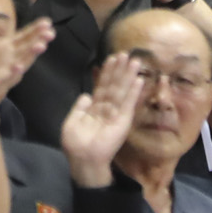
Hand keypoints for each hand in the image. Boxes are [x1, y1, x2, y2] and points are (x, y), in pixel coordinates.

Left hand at [0, 7, 54, 116]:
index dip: (35, 30)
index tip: (47, 21)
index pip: (23, 37)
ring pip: (22, 62)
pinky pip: (8, 77)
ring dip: (31, 54)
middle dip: (39, 40)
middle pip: (27, 48)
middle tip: (51, 32)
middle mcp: (10, 60)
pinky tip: (19, 66)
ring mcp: (7, 72)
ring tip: (41, 45)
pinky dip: (14, 72)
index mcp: (6, 49)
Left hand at [60, 53, 148, 185]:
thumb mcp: (73, 120)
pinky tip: (138, 80)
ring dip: (128, 76)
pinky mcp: (122, 122)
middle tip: (125, 53)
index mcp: (95, 108)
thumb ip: (80, 107)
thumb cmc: (76, 142)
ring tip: (134, 61)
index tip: (111, 58)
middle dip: (119, 69)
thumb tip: (86, 94)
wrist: (82, 159)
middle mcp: (107, 109)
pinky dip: (133, 92)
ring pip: (122, 91)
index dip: (107, 72)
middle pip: (114, 85)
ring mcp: (116, 114)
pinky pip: (128, 104)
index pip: (102, 86)